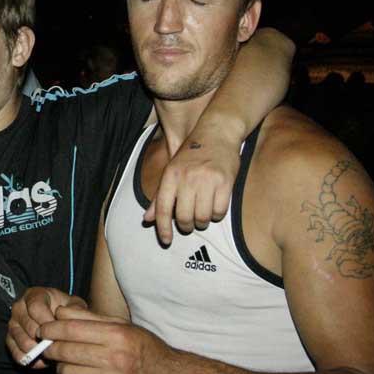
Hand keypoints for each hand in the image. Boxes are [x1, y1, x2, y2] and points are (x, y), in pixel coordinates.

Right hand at [6, 287, 85, 367]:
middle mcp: (19, 308)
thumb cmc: (65, 311)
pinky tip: (44, 359)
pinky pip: (19, 356)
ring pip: (24, 343)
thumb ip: (75, 308)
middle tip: (60, 344)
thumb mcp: (73, 305)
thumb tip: (70, 318)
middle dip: (47, 339)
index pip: (36, 308)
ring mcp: (13, 325)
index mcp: (33, 295)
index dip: (49, 322)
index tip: (60, 330)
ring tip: (53, 351)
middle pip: (30, 328)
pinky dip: (33, 361)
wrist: (54, 320)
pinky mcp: (10, 341)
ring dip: (41, 351)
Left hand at [39, 304, 176, 373]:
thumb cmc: (143, 348)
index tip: (43, 330)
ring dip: (62, 368)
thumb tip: (60, 312)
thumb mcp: (122, 326)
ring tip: (68, 364)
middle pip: (66, 352)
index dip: (51, 329)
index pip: (71, 330)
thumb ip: (89, 318)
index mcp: (117, 335)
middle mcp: (115, 359)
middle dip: (51, 348)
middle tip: (49, 347)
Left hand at [145, 119, 241, 244]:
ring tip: (203, 214)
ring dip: (202, 222)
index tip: (166, 240)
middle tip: (190, 222)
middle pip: (183, 217)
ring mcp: (206, 180)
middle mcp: (187, 178)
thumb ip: (160, 196)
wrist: (217, 132)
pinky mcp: (225, 182)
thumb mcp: (172, 171)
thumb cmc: (192, 154)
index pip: (162, 208)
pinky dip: (217, 215)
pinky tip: (215, 207)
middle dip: (186, 225)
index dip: (163, 228)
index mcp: (171, 175)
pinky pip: (220, 212)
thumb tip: (147, 218)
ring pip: (202, 217)